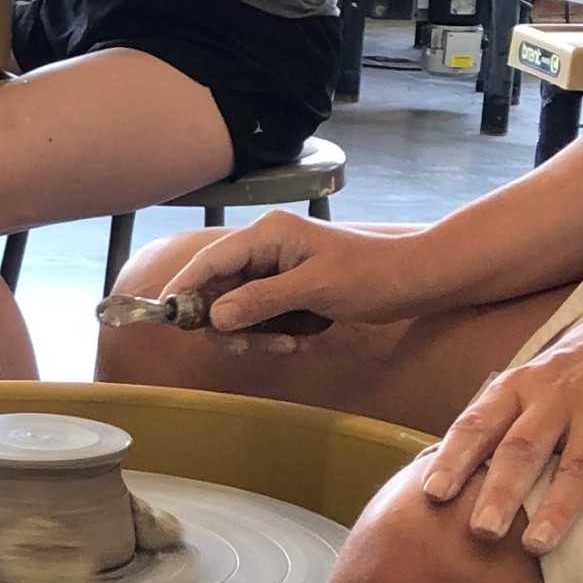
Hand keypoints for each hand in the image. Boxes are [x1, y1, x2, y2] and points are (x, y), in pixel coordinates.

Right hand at [160, 215, 426, 349]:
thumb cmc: (371, 274)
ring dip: (258, 334)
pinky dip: (276, 333)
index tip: (167, 315)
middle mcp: (266, 250)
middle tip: (252, 346)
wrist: (416, 279)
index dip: (185, 286)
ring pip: (241, 310)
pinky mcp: (290, 292)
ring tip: (291, 343)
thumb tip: (215, 317)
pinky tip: (302, 338)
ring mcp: (277, 272)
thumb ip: (262, 301)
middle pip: (220, 290)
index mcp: (268, 235)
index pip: (211, 260)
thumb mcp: (315, 288)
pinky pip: (264, 318)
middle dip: (232, 324)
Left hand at [419, 289, 582, 567]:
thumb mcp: (541, 378)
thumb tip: (451, 471)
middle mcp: (560, 394)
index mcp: (524, 386)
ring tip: (536, 546)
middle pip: (525, 446)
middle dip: (501, 489)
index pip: (480, 421)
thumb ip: (505, 419)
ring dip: (558, 508)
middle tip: (481, 531)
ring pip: (578, 465)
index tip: (433, 493)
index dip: (456, 457)